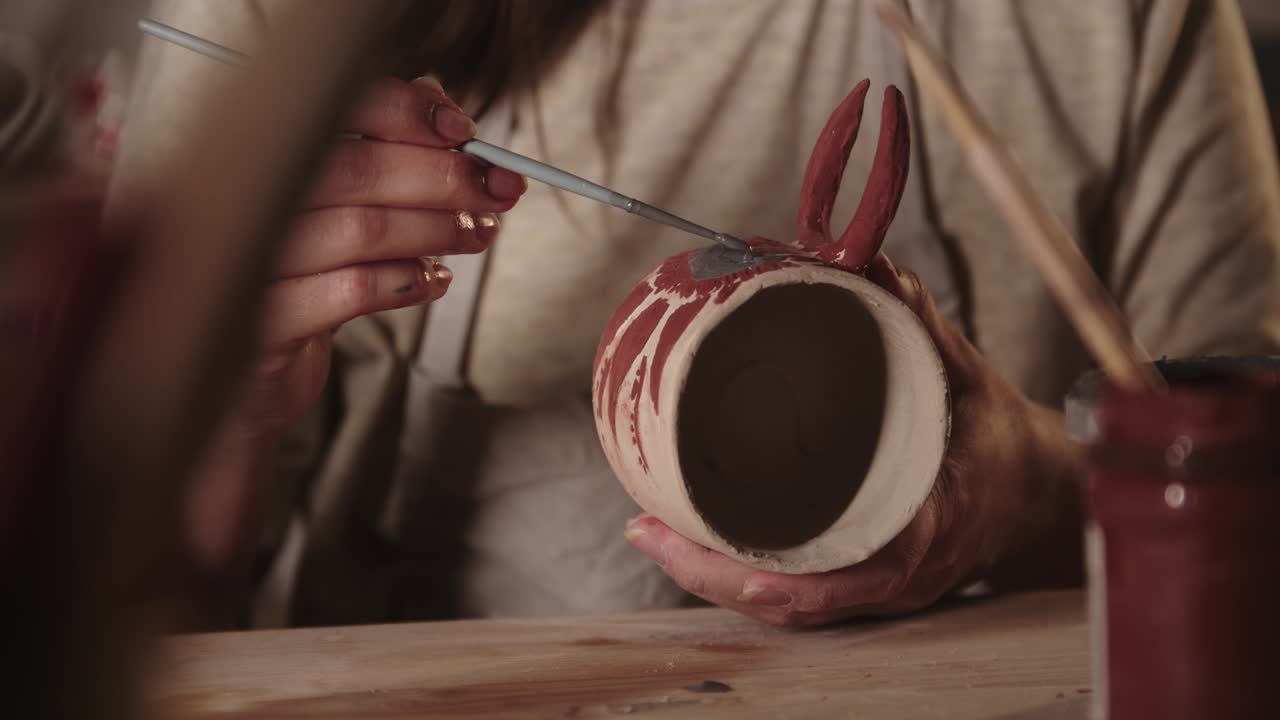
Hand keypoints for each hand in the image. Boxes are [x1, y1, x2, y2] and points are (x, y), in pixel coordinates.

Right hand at [229, 75, 526, 436]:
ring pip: (362, 229)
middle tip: (496, 191)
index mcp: (263, 151)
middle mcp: (246, 196)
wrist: (248, 368)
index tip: (464, 132)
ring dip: (436, 230)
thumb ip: (385, 149)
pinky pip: (351, 291)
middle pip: (357, 168)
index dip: (407, 112)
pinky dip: (407, 282)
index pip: (334, 109)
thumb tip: (441, 108)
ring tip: (474, 235)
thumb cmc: (299, 275)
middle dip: (443, 177)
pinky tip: (433, 280)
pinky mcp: (266, 320)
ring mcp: (249, 259)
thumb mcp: (339, 206)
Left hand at [623, 253, 1084, 626]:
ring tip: (650, 532)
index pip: (839, 581)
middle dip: (710, 576)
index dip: (765, 576)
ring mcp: (874, 587)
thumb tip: (868, 264)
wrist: (1037, 490)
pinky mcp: (861, 579)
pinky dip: (741, 574)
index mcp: (922, 536)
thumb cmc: (999, 440)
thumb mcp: (969, 379)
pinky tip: (692, 543)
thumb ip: (921, 326)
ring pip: (785, 602)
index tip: (700, 543)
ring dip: (713, 578)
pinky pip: (796, 590)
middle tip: (644, 527)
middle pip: (789, 601)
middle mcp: (893, 578)